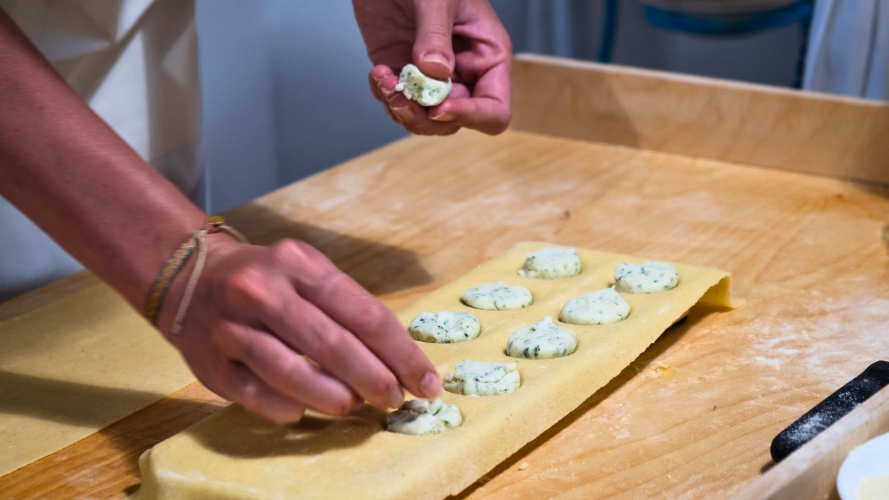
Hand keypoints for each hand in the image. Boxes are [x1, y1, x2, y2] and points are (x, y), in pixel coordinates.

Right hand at [158, 236, 440, 423]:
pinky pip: (255, 394)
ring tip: (352, 405)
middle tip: (394, 400)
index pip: (364, 313)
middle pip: (331, 343)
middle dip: (374, 378)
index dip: (401, 353)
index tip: (426, 381)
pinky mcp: (209, 363)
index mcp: (300, 263)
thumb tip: (399, 362)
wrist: (191, 277)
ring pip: (289, 371)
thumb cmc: (269, 280)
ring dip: (332, 396)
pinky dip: (286, 407)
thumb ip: (348, 309)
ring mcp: (232, 327)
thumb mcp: (309, 272)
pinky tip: (303, 410)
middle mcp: (263, 290)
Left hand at [353, 0, 511, 135]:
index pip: (494, 109)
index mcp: (487, 56)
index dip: (470, 116)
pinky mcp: (404, 73)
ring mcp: (433, 76)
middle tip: (399, 97)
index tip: (439, 106)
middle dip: (426, 117)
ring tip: (384, 81)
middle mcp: (464, 72)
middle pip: (455, 122)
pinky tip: (378, 72)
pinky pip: (399, 103)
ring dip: (401, 110)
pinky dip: (385, 96)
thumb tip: (436, 72)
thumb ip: (436, 34)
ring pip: (425, 120)